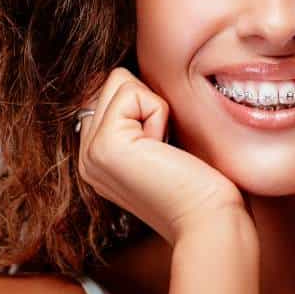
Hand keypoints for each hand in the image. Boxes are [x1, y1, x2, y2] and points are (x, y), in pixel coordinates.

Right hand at [77, 67, 249, 245]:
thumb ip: (135, 117)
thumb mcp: (158, 145)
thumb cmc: (199, 184)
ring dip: (153, 108)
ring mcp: (89, 153)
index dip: (144, 105)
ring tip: (163, 149)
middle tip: (164, 149)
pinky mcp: (104, 145)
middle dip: (148, 103)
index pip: (109, 93)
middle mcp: (85, 156)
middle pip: (112, 81)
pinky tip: (163, 150)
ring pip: (119, 81)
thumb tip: (132, 74)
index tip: (163, 147)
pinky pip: (132, 92)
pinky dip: (158, 114)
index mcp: (95, 157)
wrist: (209, 220)